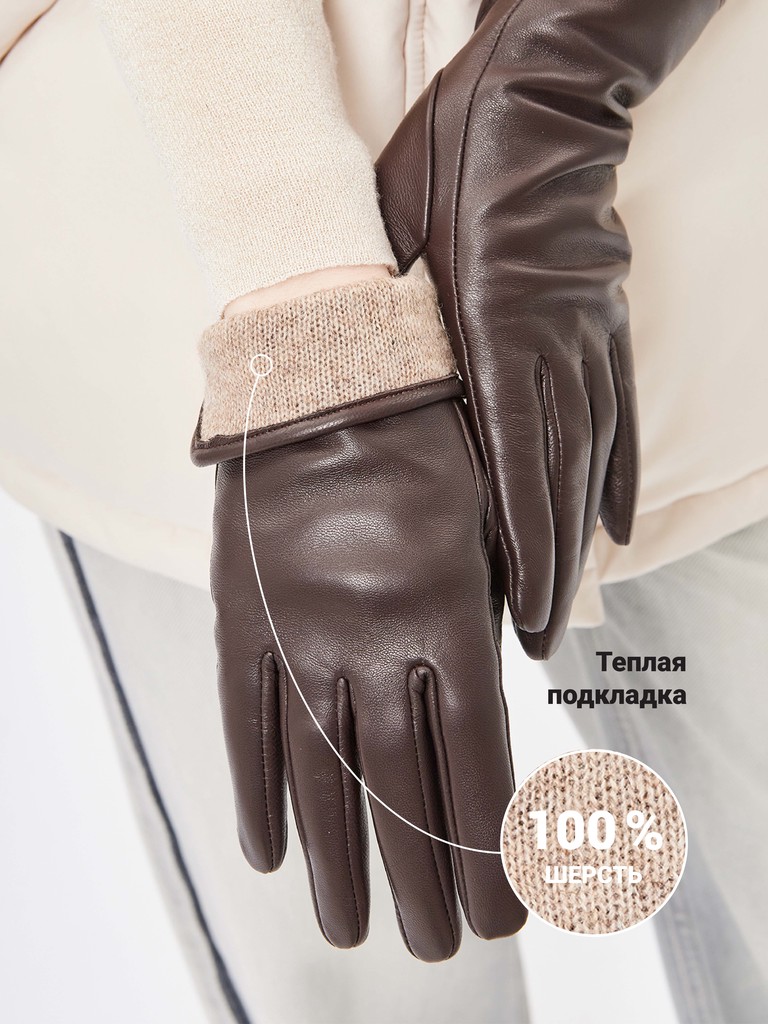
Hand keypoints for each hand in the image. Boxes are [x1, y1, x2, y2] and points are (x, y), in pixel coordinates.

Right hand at [210, 400, 526, 959]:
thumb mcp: (486, 531)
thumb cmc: (430, 449)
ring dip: (341, 859)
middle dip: (425, 878)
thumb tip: (491, 717)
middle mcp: (376, 638)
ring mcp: (302, 633)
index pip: (478, 761)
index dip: (491, 846)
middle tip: (440, 949)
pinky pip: (246, 722)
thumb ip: (488, 630)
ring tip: (352, 930)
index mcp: (452, 614)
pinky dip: (255, 794)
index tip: (505, 910)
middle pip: (404, 787)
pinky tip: (272, 855)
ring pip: (322, 773)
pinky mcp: (244, 621)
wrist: (334, 380)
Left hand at [376, 0, 717, 657]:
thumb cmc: (447, 161)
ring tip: (571, 601)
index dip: (525, 549)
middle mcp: (552, 349)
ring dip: (579, 538)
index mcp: (494, 332)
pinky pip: (619, 416)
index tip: (525, 615)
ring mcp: (588, 341)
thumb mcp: (388, 237)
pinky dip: (619, 475)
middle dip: (551, 569)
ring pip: (589, 459)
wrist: (533, 100)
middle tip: (543, 641)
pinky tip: (619, 525)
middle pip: (558, 480)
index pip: (515, 465)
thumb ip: (377, 327)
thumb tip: (322, 394)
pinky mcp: (605, 328)